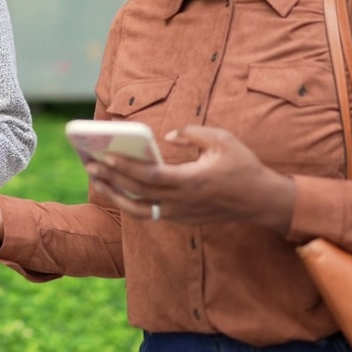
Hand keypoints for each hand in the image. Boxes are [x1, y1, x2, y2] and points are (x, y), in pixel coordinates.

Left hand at [85, 125, 294, 232]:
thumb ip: (191, 133)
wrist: (261, 201)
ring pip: (138, 209)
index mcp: (192, 182)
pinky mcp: (180, 219)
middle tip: (89, 163)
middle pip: (138, 192)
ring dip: (114, 194)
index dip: (126, 167)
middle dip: (111, 178)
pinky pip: (148, 213)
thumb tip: (164, 136)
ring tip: (96, 178)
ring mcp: (180, 214)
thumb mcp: (222, 140)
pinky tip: (116, 188)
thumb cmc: (243, 166)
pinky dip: (129, 202)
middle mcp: (182, 202)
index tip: (106, 156)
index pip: (151, 176)